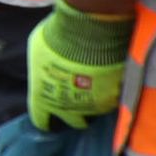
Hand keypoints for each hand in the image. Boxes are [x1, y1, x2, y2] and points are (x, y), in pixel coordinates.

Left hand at [28, 3, 132, 131]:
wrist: (91, 33)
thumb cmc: (57, 38)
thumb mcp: (39, 51)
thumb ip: (44, 68)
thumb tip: (48, 67)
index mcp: (44, 100)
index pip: (41, 119)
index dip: (45, 117)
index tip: (49, 116)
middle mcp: (69, 109)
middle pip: (75, 122)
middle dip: (77, 114)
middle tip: (80, 100)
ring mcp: (94, 106)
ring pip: (97, 111)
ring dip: (97, 101)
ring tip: (99, 85)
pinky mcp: (116, 98)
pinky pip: (115, 99)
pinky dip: (114, 92)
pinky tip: (114, 80)